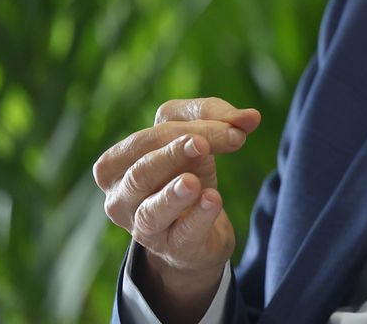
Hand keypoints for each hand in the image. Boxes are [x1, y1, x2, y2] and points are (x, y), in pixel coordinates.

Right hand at [93, 97, 260, 320]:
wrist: (197, 234)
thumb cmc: (185, 174)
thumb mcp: (194, 140)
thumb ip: (215, 119)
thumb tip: (251, 117)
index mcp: (114, 166)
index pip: (147, 139)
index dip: (190, 128)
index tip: (235, 127)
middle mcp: (119, 199)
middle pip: (141, 172)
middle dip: (173, 154)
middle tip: (202, 144)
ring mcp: (143, 229)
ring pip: (151, 211)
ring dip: (173, 194)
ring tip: (192, 182)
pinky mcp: (173, 249)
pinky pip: (184, 232)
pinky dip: (199, 216)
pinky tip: (213, 199)